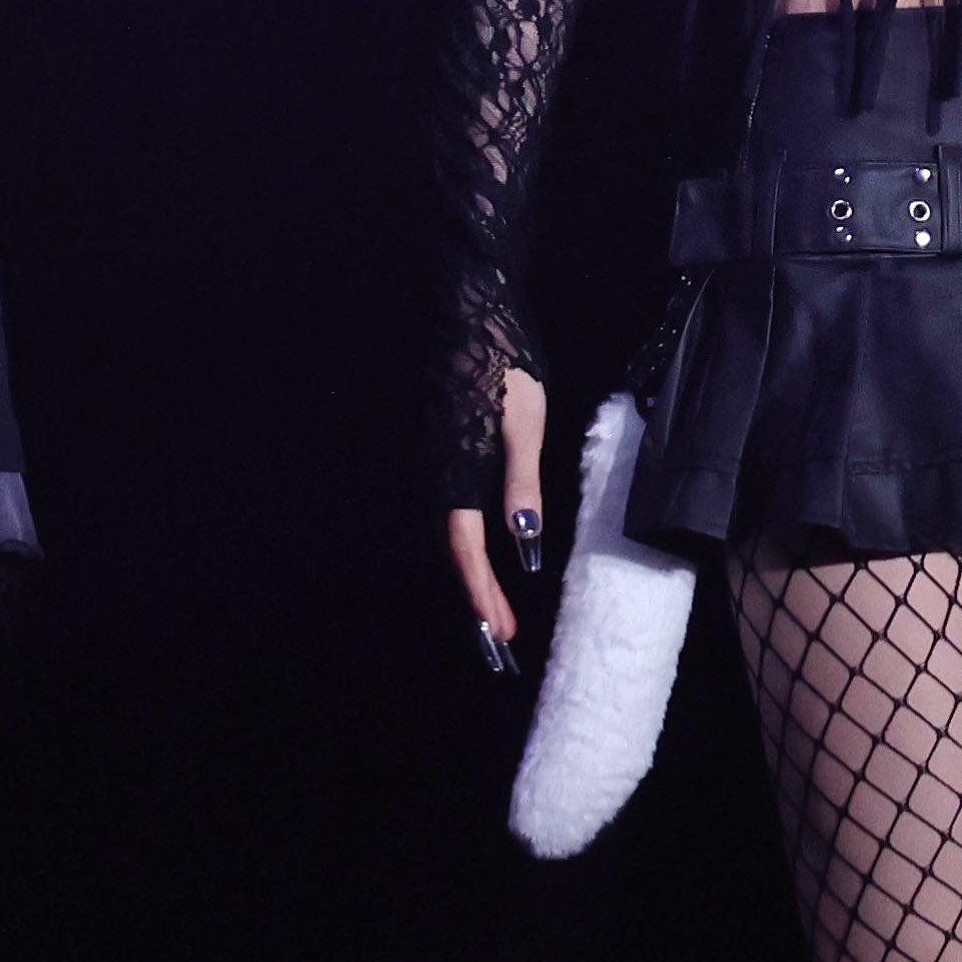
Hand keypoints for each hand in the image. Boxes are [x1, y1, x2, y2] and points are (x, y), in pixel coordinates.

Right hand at [445, 365, 547, 657]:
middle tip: (500, 645)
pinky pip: (453, 519)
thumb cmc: (506, 367)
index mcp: (455, 474)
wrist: (474, 316)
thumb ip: (521, 485)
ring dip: (473, 580)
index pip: (467, 551)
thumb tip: (524, 543)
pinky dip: (469, 551)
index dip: (484, 594)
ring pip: (452, 539)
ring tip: (496, 617)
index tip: (500, 632)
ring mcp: (436, 468)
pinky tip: (486, 564)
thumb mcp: (524, 425)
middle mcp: (437, 478)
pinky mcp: (443, 457)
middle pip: (455, 554)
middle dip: (478, 600)